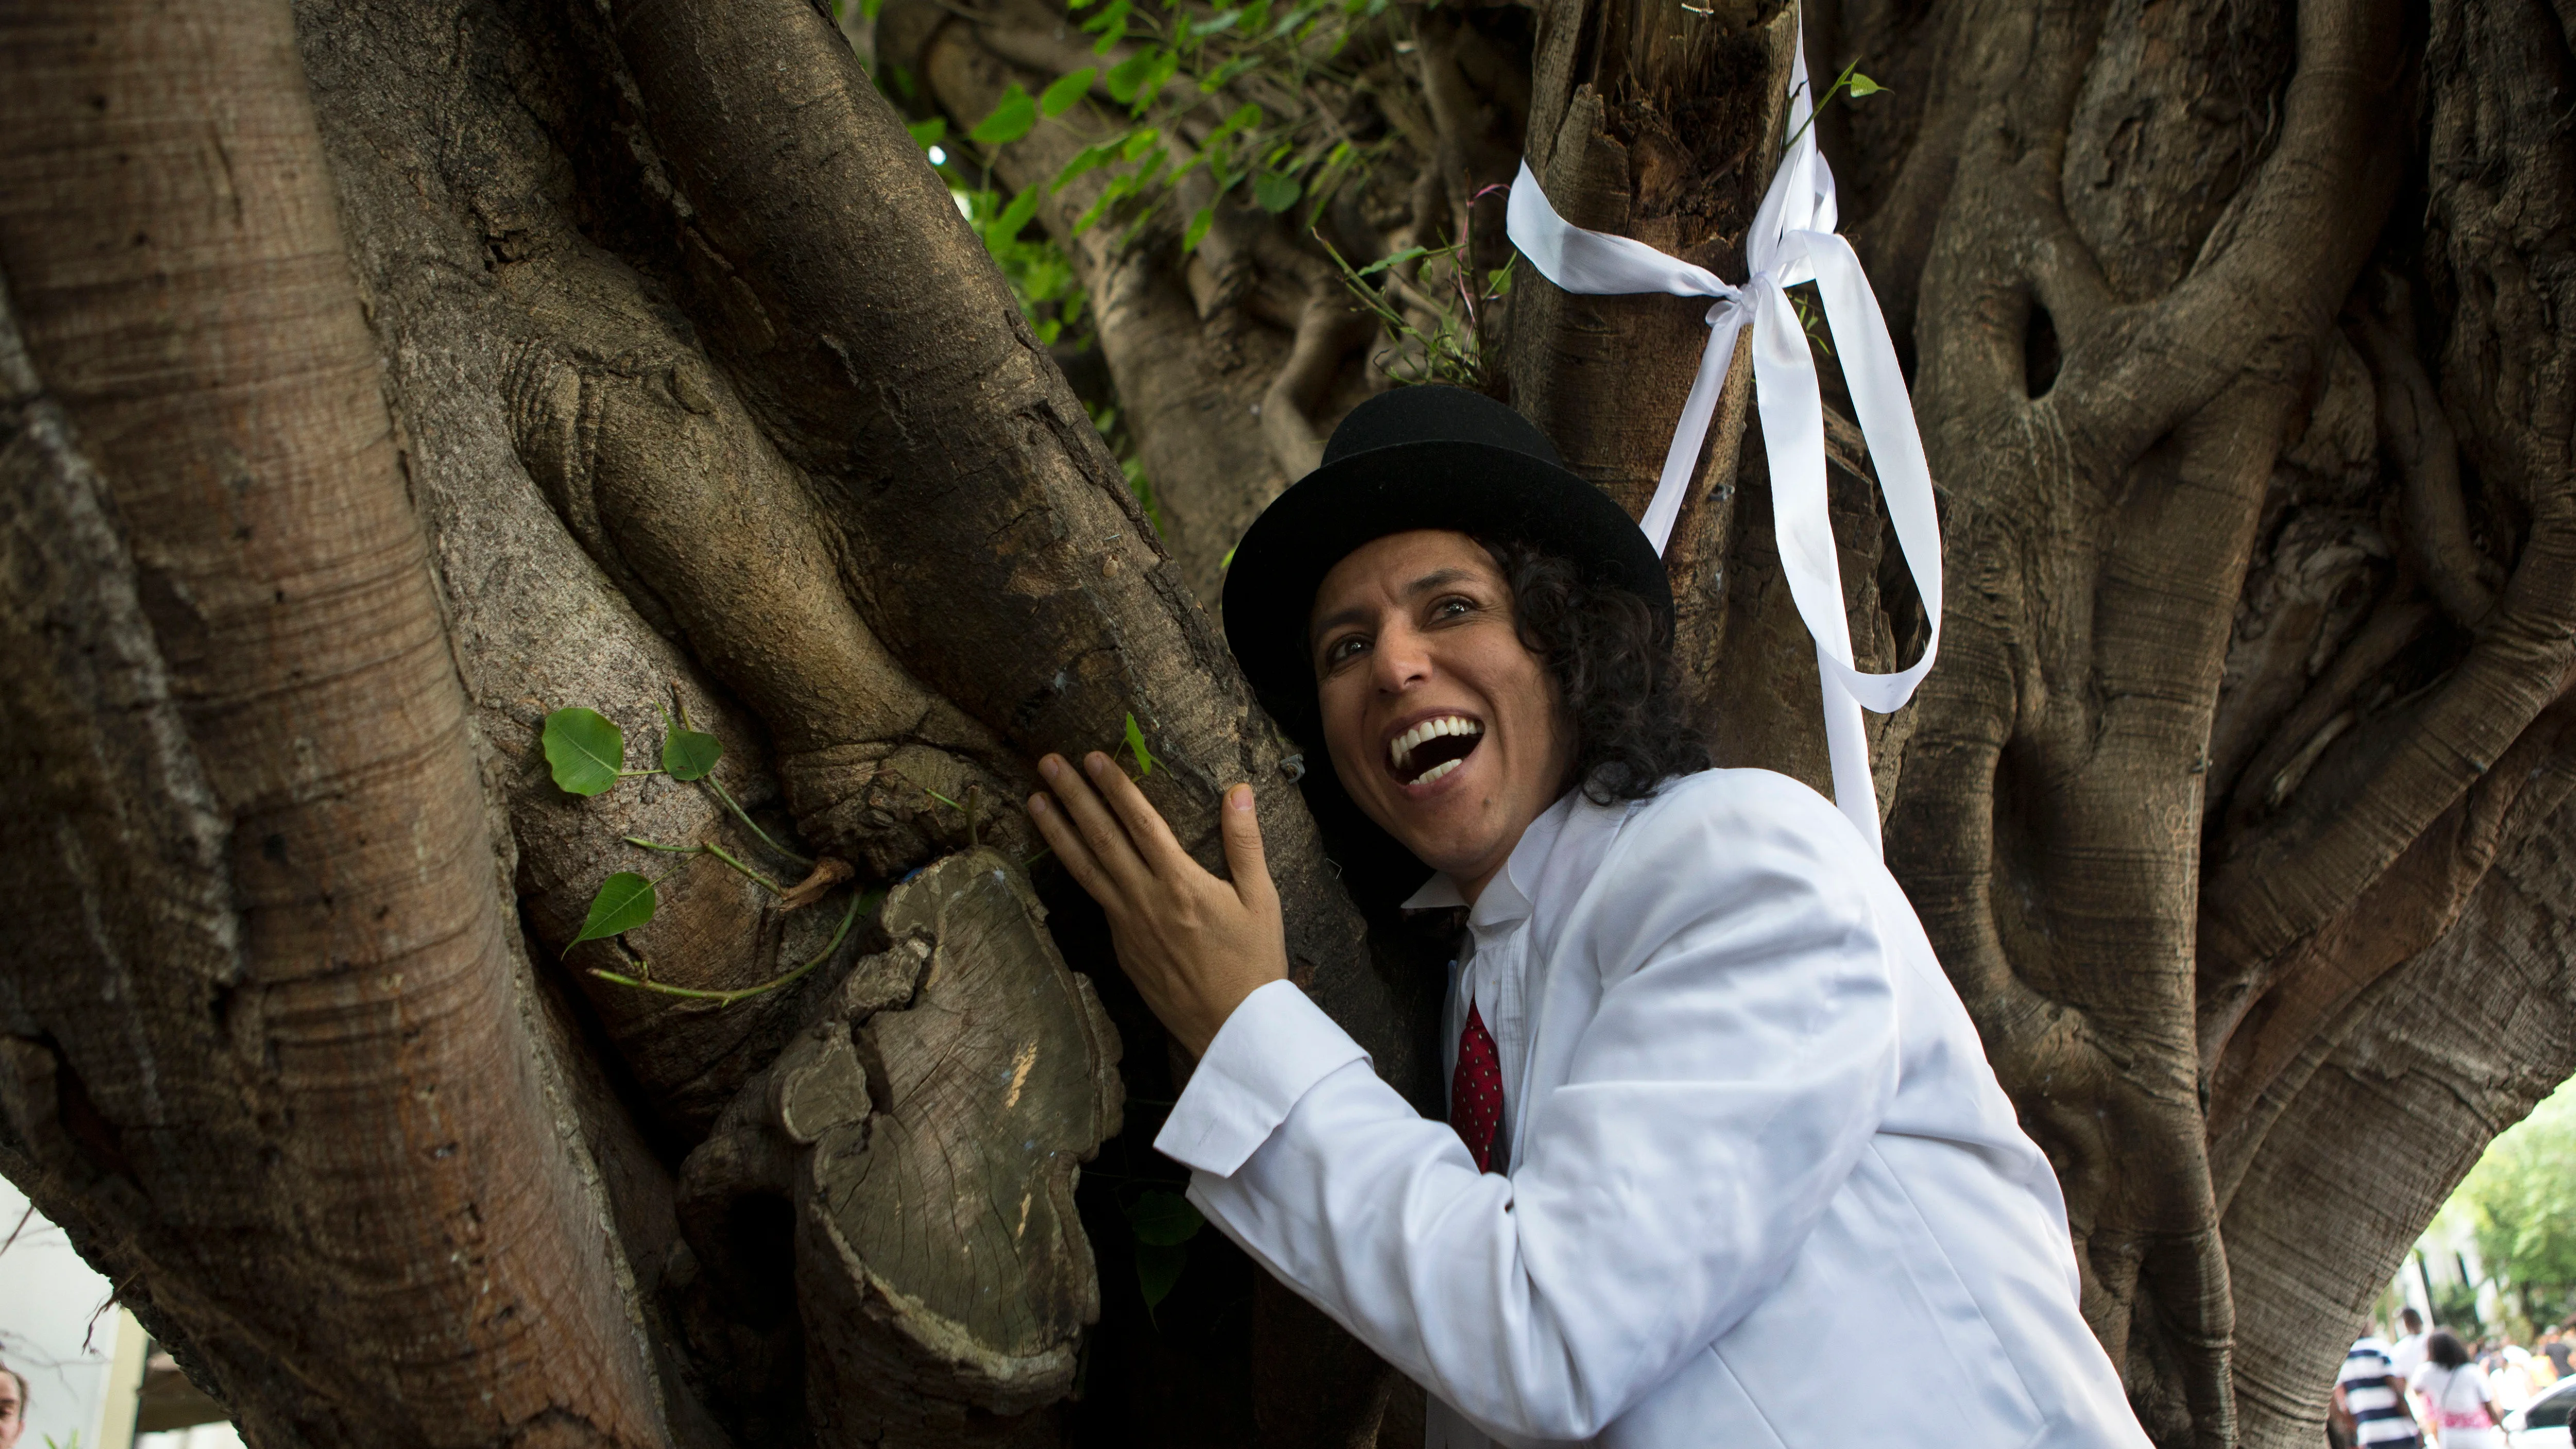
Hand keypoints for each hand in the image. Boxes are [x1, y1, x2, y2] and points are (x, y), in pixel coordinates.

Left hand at [1027, 752, 1287, 1058]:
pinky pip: (1095, 900)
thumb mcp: (1261, 900)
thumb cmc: (1254, 963)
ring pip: (1085, 869)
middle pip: (1101, 838)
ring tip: (1035, 800)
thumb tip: (1238, 790)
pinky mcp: (1121, 948)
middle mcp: (1145, 900)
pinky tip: (1066, 855)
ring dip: (1058, 831)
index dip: (1114, 787)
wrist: (1232, 1028)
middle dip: (1073, 796)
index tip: (1092, 758)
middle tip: (1048, 764)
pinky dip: (1076, 871)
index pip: (1139, 822)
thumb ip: (1244, 842)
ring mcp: (1127, 926)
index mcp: (1181, 884)